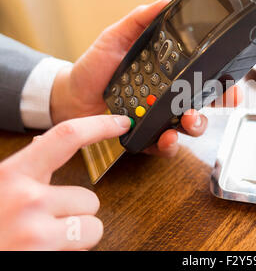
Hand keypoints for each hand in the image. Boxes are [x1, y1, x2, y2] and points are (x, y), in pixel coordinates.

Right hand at [0, 114, 130, 249]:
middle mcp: (26, 201)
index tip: (121, 123)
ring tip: (43, 242)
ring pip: (92, 227)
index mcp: (11, 176)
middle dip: (75, 213)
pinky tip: (43, 253)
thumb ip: (21, 172)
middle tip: (45, 223)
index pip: (65, 137)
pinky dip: (70, 254)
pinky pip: (83, 252)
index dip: (99, 126)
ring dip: (75, 237)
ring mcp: (36, 234)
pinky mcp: (46, 258)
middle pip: (90, 198)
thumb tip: (42, 144)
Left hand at [50, 0, 242, 156]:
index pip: (202, 80)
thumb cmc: (95, 66)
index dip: (223, 86)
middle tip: (211, 104)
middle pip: (203, 106)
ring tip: (187, 120)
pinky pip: (162, 145)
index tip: (233, 89)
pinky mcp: (145, 137)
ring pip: (188, 128)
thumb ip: (140, 20)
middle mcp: (168, 98)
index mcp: (168, 74)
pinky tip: (165, 137)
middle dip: (214, 108)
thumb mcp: (117, 36)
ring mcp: (158, 119)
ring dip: (195, 126)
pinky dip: (168, 144)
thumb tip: (165, 1)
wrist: (71, 94)